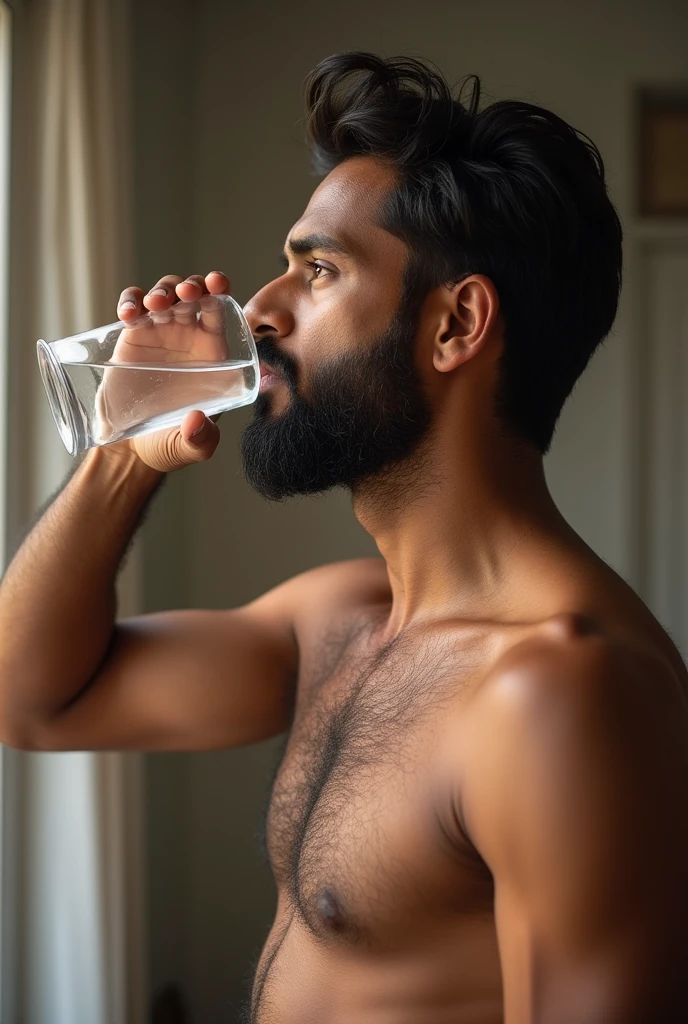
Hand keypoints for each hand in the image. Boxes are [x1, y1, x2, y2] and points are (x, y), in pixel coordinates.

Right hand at [97, 271, 231, 473]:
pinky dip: (130, 302)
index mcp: (212, 352)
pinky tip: (129, 313)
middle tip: (183, 295)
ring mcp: (160, 333)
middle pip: (192, 295)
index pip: (221, 312)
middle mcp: (188, 337)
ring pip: (163, 294)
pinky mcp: (132, 336)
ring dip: (161, 291)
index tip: (217, 284)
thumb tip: (197, 421)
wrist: (133, 448)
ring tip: (155, 305)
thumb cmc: (171, 442)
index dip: (220, 291)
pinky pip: (132, 308)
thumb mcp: (192, 446)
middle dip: (190, 286)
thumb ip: (200, 439)